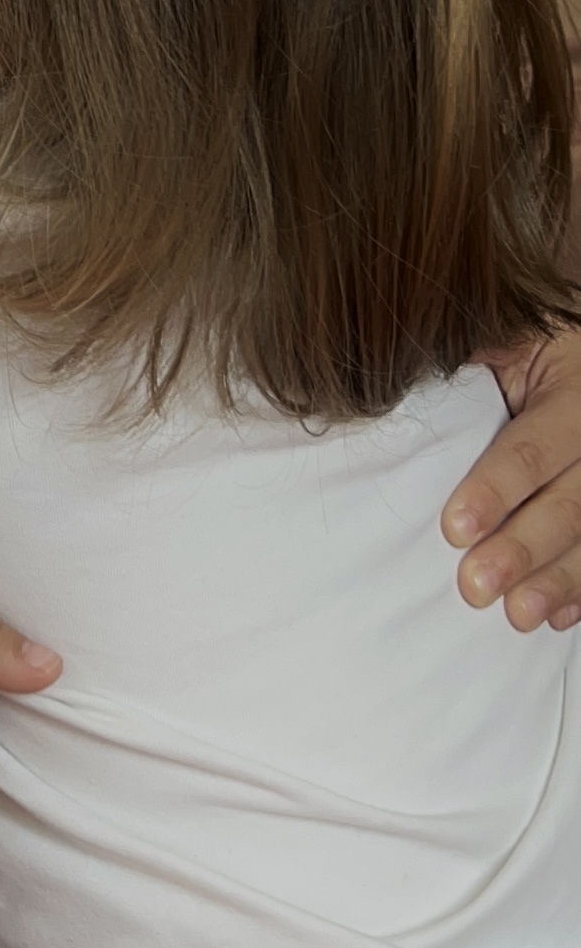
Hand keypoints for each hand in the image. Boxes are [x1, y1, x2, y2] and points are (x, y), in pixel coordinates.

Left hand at [447, 332, 580, 629]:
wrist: (557, 338)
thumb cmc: (509, 335)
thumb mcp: (494, 332)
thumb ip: (461, 362)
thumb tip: (385, 387)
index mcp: (572, 378)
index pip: (536, 445)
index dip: (498, 488)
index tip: (455, 530)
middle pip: (574, 498)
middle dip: (526, 548)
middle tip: (478, 587)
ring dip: (559, 578)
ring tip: (519, 615)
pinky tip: (559, 616)